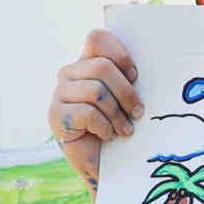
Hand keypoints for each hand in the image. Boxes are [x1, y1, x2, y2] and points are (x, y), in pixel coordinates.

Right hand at [48, 29, 140, 183]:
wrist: (105, 166)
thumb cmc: (120, 128)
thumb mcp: (127, 98)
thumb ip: (129, 79)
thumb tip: (147, 67)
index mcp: (88, 63)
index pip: (97, 38)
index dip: (119, 54)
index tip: (135, 75)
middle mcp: (70, 73)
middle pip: (102, 67)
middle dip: (126, 92)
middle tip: (138, 112)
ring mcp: (60, 93)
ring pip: (96, 91)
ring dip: (117, 115)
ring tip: (124, 131)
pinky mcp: (56, 115)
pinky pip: (88, 113)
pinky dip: (104, 128)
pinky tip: (107, 136)